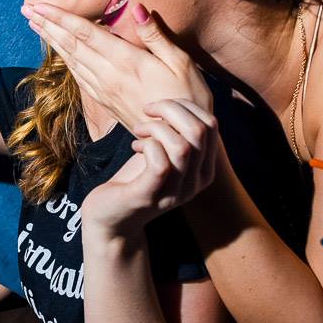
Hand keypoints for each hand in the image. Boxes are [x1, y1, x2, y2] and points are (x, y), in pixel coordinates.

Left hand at [23, 1, 211, 134]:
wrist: (179, 143)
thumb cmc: (188, 99)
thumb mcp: (182, 63)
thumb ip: (156, 36)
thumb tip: (138, 9)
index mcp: (127, 61)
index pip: (85, 33)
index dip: (60, 18)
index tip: (39, 5)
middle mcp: (110, 75)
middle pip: (71, 45)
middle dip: (47, 25)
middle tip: (26, 9)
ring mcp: (106, 90)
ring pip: (71, 60)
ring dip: (51, 41)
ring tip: (35, 25)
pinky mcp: (107, 102)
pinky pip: (79, 77)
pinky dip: (65, 61)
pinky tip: (60, 55)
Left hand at [81, 99, 220, 238]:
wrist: (111, 217)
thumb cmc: (136, 179)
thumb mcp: (162, 153)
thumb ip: (175, 133)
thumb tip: (177, 105)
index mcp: (204, 170)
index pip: (210, 125)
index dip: (185, 106)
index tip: (160, 107)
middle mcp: (195, 183)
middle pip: (199, 131)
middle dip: (170, 109)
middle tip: (147, 112)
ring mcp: (174, 192)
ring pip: (182, 146)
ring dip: (156, 127)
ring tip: (139, 130)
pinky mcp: (149, 196)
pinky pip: (160, 163)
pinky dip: (147, 145)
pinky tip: (135, 145)